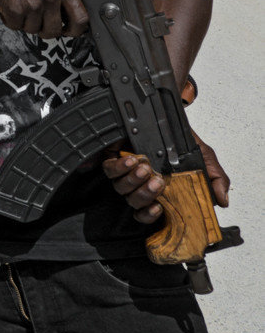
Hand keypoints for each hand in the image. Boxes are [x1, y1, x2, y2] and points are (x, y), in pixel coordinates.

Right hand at [0, 0, 87, 37]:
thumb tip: (64, 7)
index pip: (81, 18)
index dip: (75, 30)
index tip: (68, 31)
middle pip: (54, 30)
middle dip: (43, 29)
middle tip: (36, 22)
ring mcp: (34, 4)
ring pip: (32, 29)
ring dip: (23, 21)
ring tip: (17, 3)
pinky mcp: (16, 10)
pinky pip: (15, 25)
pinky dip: (8, 18)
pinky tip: (7, 4)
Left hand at [103, 133, 229, 223]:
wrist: (168, 116)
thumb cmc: (182, 140)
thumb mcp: (204, 158)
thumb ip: (215, 178)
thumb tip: (222, 201)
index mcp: (160, 191)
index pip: (148, 213)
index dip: (149, 215)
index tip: (159, 209)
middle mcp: (140, 184)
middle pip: (134, 201)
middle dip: (145, 194)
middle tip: (157, 182)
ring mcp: (126, 172)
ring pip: (121, 187)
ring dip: (133, 180)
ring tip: (145, 168)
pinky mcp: (114, 159)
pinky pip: (110, 169)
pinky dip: (119, 167)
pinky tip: (132, 160)